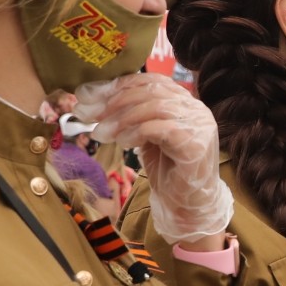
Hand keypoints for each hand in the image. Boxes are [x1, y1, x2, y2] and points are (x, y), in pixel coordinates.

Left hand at [76, 74, 231, 242]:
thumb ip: (130, 115)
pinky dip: (136, 132)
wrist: (187, 204)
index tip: (86, 96)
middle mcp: (196, 108)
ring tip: (100, 133)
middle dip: (113, 101)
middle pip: (150, 91)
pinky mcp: (196, 144)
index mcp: (184, 101)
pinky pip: (160, 128)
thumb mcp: (144, 135)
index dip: (117, 85)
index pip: (150, 81)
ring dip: (120, 119)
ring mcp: (199, 125)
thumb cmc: (166, 170)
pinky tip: (122, 143)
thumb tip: (91, 99)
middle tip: (86, 114)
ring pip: (154, 107)